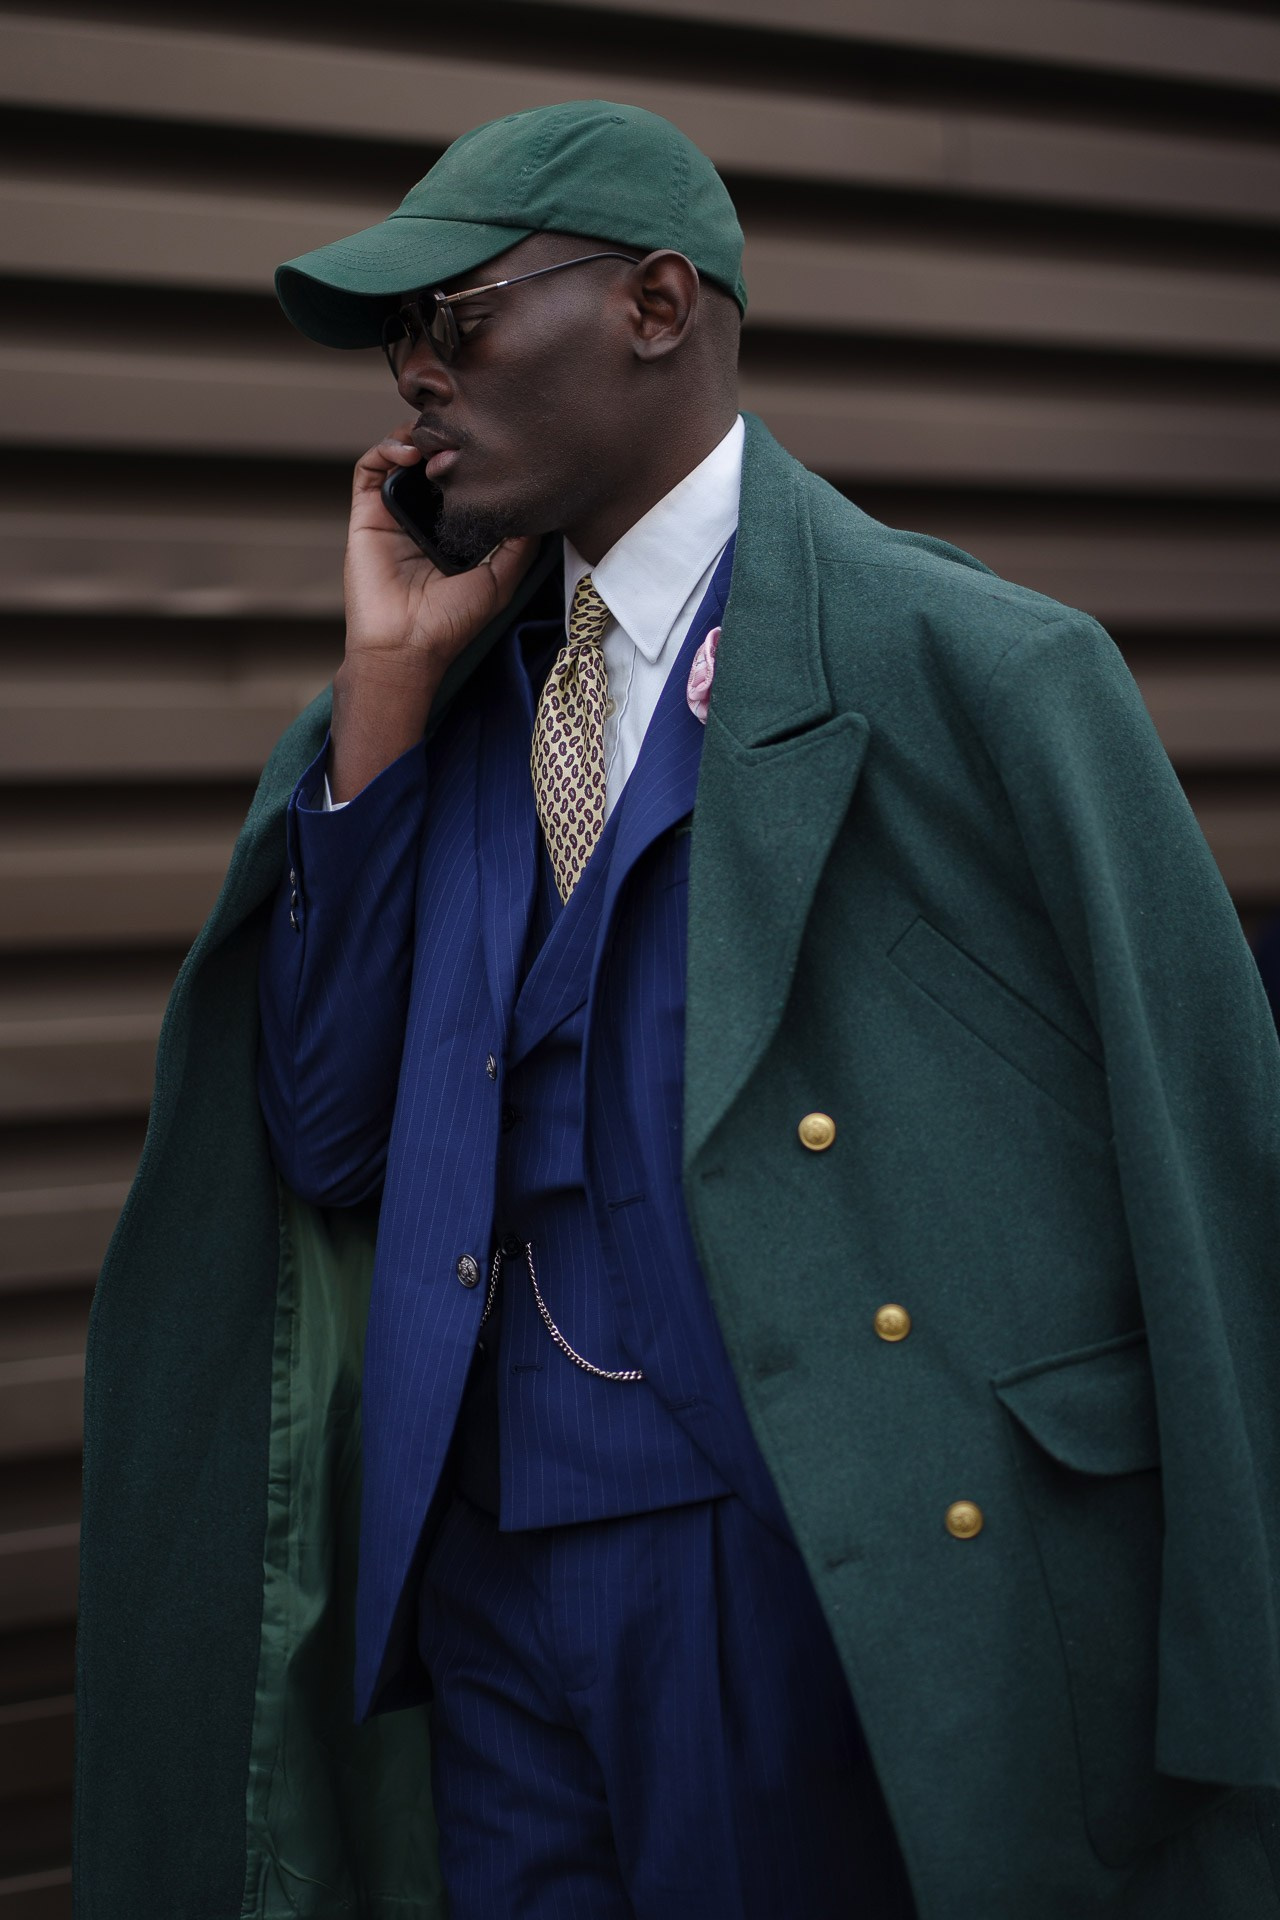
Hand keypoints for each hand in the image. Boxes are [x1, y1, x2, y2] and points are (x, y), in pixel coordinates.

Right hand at [332, 424, 537, 799]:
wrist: (406, 648)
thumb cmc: (451, 623)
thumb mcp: (500, 580)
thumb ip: (518, 544)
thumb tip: (538, 506)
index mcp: (451, 530)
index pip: (460, 479)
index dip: (472, 456)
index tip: (491, 442)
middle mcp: (421, 517)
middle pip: (430, 461)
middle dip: (446, 439)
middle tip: (465, 429)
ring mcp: (392, 514)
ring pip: (401, 456)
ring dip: (418, 437)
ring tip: (438, 436)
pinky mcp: (366, 514)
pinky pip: (370, 468)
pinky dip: (388, 449)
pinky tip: (411, 452)